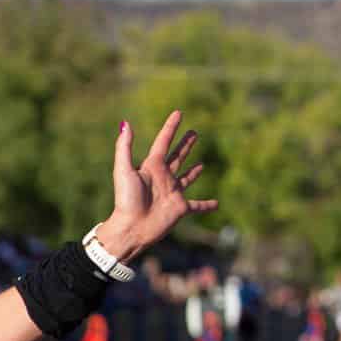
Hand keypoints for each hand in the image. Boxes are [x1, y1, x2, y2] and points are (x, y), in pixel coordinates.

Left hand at [93, 112, 214, 261]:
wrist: (131, 228)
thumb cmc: (125, 200)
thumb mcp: (123, 170)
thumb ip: (124, 147)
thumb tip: (125, 123)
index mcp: (151, 166)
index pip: (163, 142)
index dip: (171, 127)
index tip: (179, 113)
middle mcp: (163, 178)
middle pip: (177, 156)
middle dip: (185, 144)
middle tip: (194, 132)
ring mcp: (172, 192)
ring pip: (186, 177)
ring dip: (194, 170)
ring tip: (202, 163)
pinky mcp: (180, 208)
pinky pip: (197, 205)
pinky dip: (206, 205)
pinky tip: (216, 204)